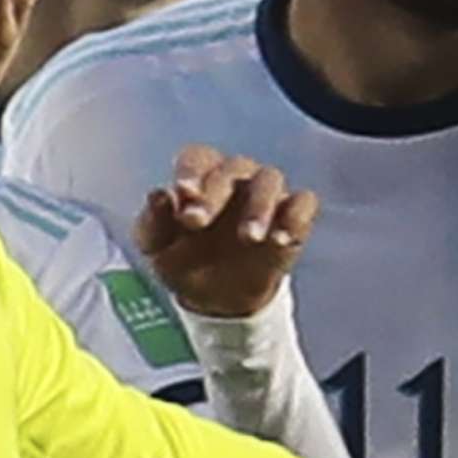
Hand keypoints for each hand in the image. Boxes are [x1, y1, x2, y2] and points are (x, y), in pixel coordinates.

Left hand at [133, 145, 317, 317]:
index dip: (191, 172)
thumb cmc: (181, 260)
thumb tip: (158, 194)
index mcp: (199, 176)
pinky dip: (295, 218)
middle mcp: (234, 178)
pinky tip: (280, 240)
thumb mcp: (156, 247)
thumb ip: (153, 221)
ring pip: (271, 178)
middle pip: (232, 167)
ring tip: (249, 237)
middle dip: (215, 192)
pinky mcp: (293, 217)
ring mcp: (266, 195)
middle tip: (198, 222)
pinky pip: (304, 203)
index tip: (183, 194)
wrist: (215, 299)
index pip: (198, 157)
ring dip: (259, 205)